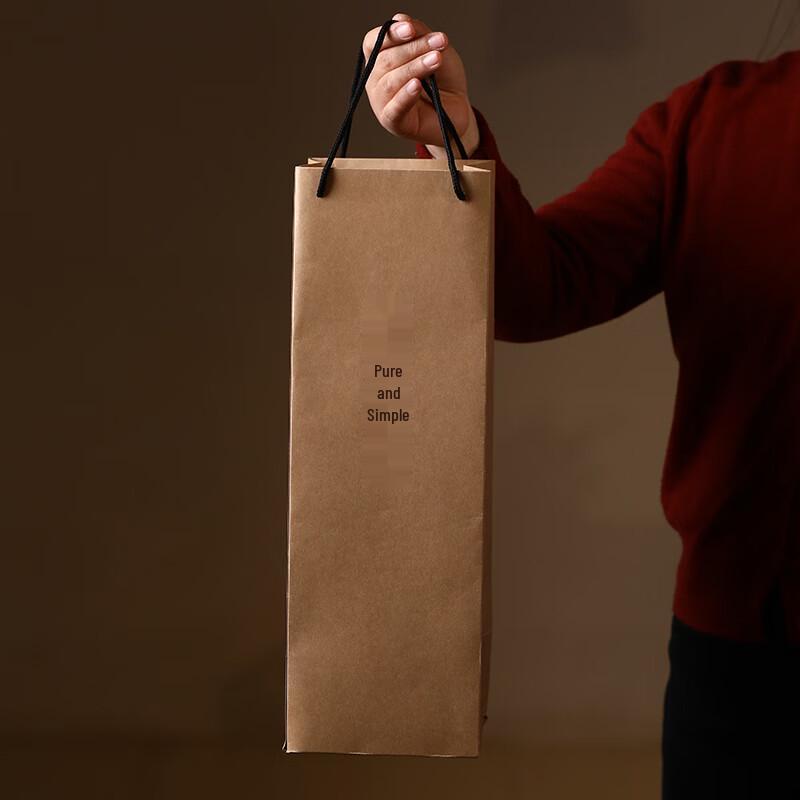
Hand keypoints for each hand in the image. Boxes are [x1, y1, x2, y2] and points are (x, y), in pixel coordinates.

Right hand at [362, 12, 479, 157]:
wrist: (457, 110)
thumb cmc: (442, 81)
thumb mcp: (435, 49)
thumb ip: (419, 33)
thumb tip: (400, 18)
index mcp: (381, 61)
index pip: (374, 42)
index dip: (390, 34)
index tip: (411, 29)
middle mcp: (377, 81)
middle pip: (385, 60)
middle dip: (414, 49)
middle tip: (439, 43)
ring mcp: (382, 103)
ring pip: (391, 82)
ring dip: (415, 67)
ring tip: (437, 60)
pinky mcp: (393, 122)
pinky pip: (395, 108)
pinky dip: (405, 95)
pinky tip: (416, 85)